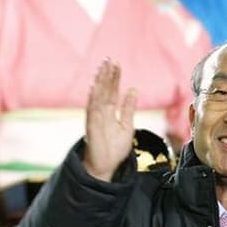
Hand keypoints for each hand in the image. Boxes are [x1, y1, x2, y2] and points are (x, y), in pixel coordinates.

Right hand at [83, 59, 138, 181]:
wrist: (106, 167)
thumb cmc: (114, 149)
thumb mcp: (127, 125)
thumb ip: (128, 108)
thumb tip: (133, 89)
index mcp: (108, 111)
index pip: (111, 90)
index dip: (113, 77)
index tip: (116, 63)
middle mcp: (100, 112)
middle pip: (104, 89)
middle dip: (106, 74)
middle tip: (110, 58)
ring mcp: (95, 117)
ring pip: (97, 95)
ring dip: (100, 81)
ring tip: (104, 67)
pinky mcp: (92, 125)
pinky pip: (92, 108)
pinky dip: (93, 96)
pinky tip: (95, 85)